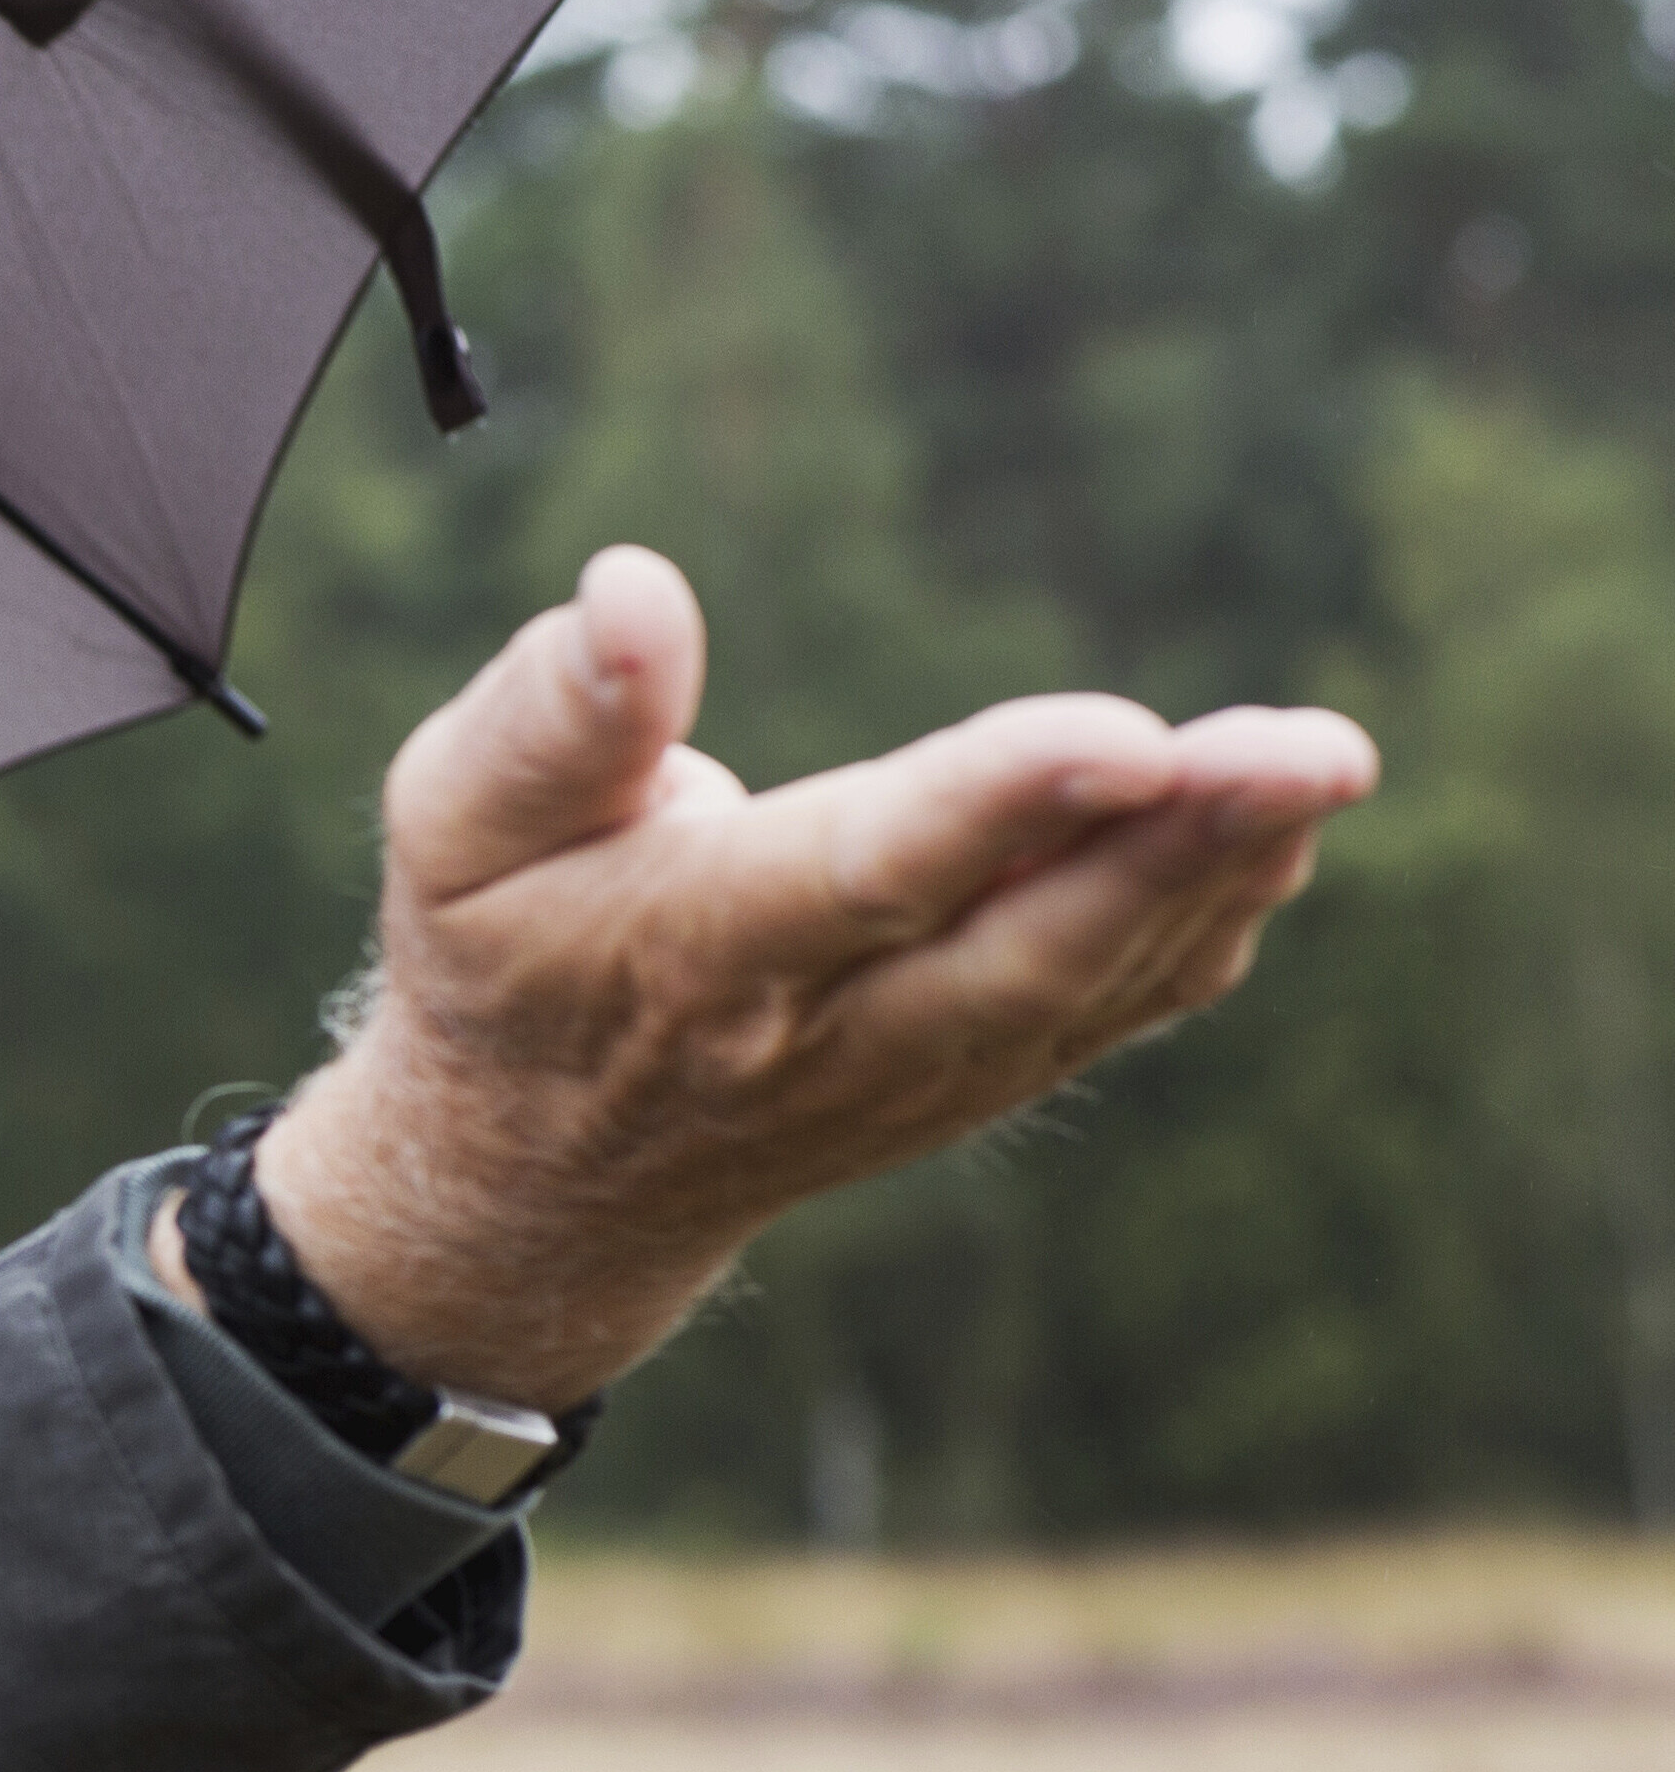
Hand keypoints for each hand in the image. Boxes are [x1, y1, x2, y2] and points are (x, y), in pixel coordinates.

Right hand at [220, 545, 1376, 1406]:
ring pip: (1099, 977)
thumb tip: (635, 588)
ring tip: (1316, 760)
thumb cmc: (499, 956)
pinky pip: (1123, 998)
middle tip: (1305, 748)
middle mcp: (827, 1035)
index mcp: (692, 956)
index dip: (999, 802)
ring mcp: (921, 1073)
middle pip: (1029, 945)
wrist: (535, 1183)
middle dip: (1174, 841)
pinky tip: (1276, 821)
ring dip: (1219, 868)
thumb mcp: (455, 829)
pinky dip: (1211, 911)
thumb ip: (548, 715)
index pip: (866, 873)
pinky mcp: (981, 1074)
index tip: (1127, 732)